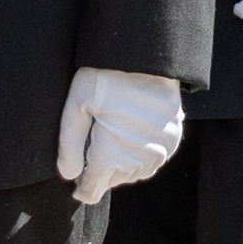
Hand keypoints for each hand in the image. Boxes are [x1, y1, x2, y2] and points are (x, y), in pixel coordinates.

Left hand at [57, 68, 185, 205]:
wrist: (144, 54)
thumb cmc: (106, 76)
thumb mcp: (75, 105)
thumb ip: (69, 145)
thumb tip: (69, 175)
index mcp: (111, 153)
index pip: (93, 187)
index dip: (83, 189)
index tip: (76, 188)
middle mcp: (138, 157)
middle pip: (114, 181)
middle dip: (101, 175)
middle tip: (90, 161)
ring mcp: (160, 148)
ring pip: (136, 173)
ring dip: (121, 168)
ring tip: (109, 153)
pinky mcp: (173, 138)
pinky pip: (155, 161)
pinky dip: (140, 159)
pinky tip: (130, 146)